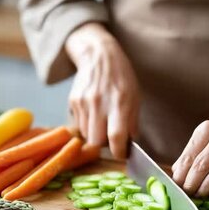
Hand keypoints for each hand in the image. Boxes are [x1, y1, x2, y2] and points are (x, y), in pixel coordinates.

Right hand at [65, 23, 139, 158]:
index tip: (122, 154)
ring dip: (95, 135)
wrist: (98, 55)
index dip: (119, 151)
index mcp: (120, 102)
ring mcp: (84, 102)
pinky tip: (94, 114)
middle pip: (96, 141)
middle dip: (105, 146)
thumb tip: (129, 144)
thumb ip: (133, 121)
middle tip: (112, 140)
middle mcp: (100, 103)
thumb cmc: (121, 77)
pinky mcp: (73, 101)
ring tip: (103, 123)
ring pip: (86, 135)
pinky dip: (87, 125)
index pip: (117, 136)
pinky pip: (79, 124)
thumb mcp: (135, 96)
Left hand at [172, 119, 208, 196]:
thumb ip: (188, 158)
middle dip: (192, 183)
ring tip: (200, 194)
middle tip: (188, 193)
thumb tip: (175, 178)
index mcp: (206, 129)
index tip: (177, 188)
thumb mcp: (203, 141)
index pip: (189, 157)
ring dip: (207, 187)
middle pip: (203, 164)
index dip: (181, 176)